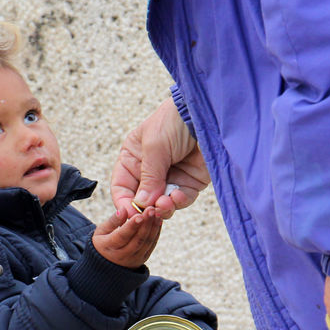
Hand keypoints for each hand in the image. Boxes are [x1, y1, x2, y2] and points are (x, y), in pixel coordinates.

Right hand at [93, 207, 161, 268]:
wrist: (107, 264)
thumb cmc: (103, 242)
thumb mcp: (101, 231)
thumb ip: (112, 221)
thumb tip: (123, 210)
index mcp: (109, 247)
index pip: (122, 236)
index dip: (131, 226)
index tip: (139, 214)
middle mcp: (122, 255)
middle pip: (137, 240)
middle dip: (146, 224)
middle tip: (151, 209)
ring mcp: (134, 259)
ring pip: (146, 243)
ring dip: (153, 227)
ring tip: (157, 213)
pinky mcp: (142, 259)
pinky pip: (151, 245)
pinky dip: (156, 233)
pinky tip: (158, 221)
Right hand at [111, 96, 209, 217]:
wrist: (207, 113)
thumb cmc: (174, 121)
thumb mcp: (155, 147)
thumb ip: (148, 177)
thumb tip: (142, 204)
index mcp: (133, 158)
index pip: (122, 187)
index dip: (124, 203)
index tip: (130, 215)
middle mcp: (150, 170)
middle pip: (142, 200)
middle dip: (146, 208)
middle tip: (150, 212)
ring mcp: (171, 176)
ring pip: (162, 204)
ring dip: (163, 208)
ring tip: (165, 204)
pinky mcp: (190, 181)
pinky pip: (182, 199)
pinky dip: (179, 202)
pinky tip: (177, 196)